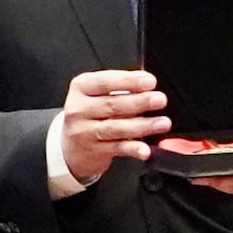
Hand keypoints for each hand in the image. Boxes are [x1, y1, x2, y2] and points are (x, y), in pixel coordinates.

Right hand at [55, 65, 169, 185]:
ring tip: (162, 123)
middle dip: (139, 102)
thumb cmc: (89, 114)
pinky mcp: (94, 151)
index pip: (104, 82)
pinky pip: (117, 148)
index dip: (128, 81)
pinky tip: (145, 149)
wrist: (70, 147)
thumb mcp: (95, 94)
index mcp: (81, 88)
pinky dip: (133, 149)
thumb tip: (147, 84)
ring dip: (142, 125)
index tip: (149, 81)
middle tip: (159, 99)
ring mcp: (85, 132)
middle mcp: (79, 109)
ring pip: (116, 128)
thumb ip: (119, 87)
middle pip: (112, 104)